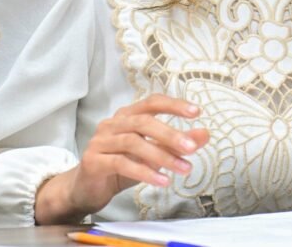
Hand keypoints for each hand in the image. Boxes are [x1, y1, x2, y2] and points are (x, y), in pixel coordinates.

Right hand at [36, 94, 209, 223]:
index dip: (173, 105)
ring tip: (183, 169)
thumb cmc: (121, 168)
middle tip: (191, 147)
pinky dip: (144, 172)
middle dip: (170, 134)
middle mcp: (112, 123)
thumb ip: (175, 143)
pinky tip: (162, 181)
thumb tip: (205, 134)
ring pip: (134, 143)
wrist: (86, 190)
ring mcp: (100, 141)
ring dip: (162, 157)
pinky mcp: (93, 161)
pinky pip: (121, 163)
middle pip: (144, 122)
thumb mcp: (152, 155)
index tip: (196, 112)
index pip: (151, 102)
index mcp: (127, 116)